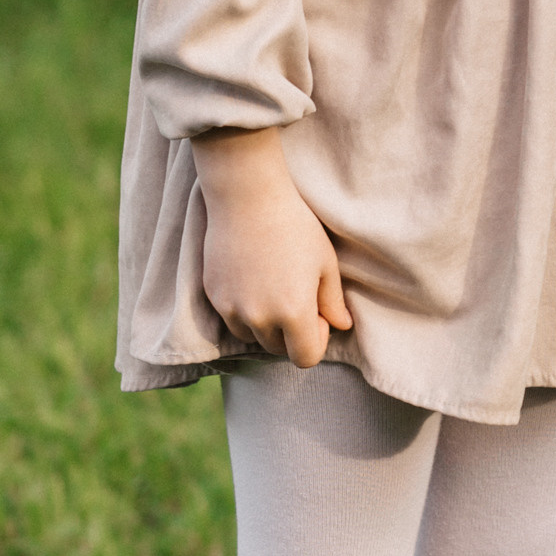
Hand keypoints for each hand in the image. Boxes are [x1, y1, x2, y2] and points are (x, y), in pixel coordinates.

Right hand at [194, 129, 352, 366]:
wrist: (248, 197)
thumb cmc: (296, 226)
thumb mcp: (325, 263)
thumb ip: (333, 302)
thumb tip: (342, 326)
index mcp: (293, 313)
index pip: (305, 358)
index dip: (316, 342)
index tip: (318, 316)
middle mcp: (259, 318)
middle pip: (277, 349)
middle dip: (291, 333)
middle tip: (298, 296)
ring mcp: (231, 309)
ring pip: (252, 337)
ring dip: (266, 325)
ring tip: (274, 287)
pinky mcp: (213, 296)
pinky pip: (232, 319)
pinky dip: (244, 311)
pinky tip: (254, 279)